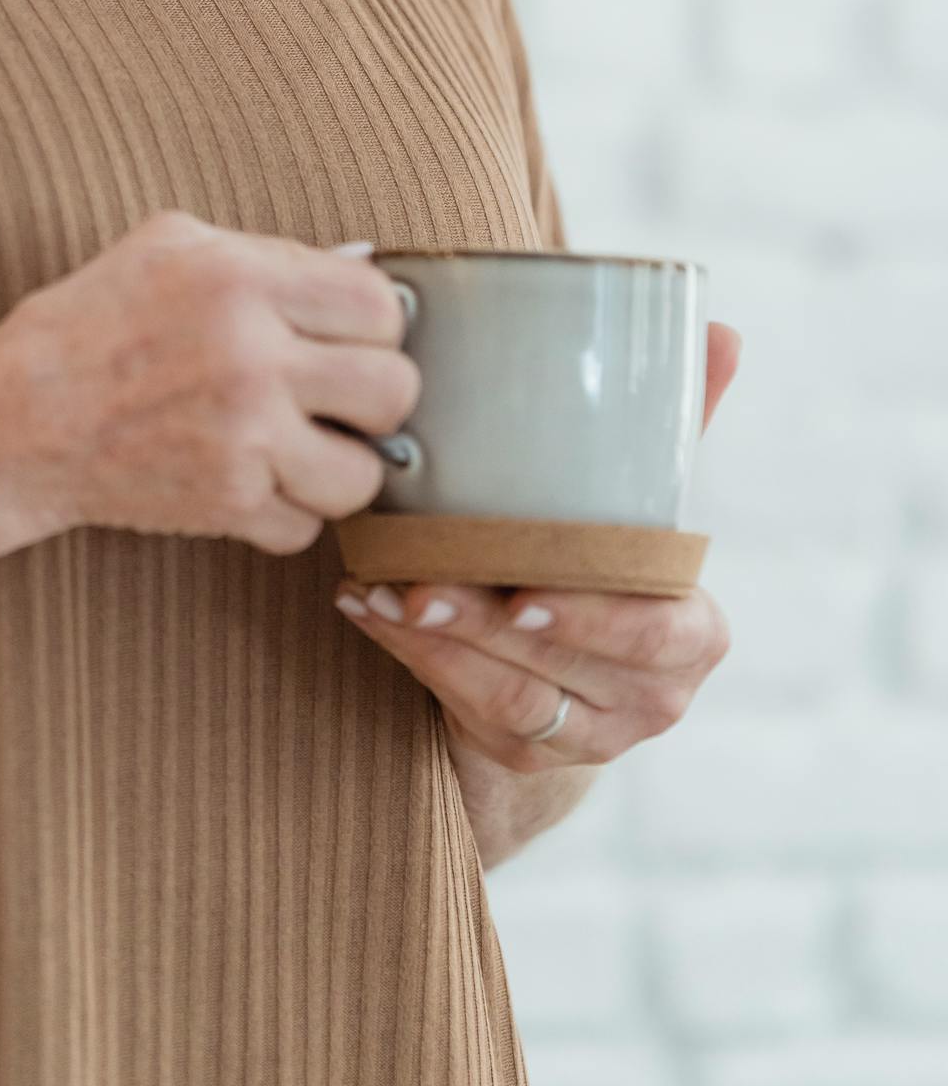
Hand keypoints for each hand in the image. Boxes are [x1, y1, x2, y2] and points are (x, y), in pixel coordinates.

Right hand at [0, 210, 416, 551]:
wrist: (18, 421)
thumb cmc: (90, 323)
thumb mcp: (171, 245)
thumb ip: (269, 254)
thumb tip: (357, 272)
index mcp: (241, 279)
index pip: (381, 305)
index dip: (376, 325)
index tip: (351, 337)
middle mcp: (252, 358)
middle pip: (394, 390)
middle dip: (372, 397)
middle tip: (337, 397)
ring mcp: (243, 438)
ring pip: (365, 475)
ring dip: (339, 466)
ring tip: (301, 446)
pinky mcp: (227, 503)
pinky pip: (306, 526)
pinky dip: (285, 512)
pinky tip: (251, 479)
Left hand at [331, 317, 741, 770]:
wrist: (574, 674)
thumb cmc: (608, 565)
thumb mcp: (644, 504)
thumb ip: (677, 424)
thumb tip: (720, 330)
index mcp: (693, 632)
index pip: (653, 630)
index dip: (589, 618)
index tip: (521, 589)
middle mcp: (652, 695)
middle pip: (564, 663)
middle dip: (483, 620)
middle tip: (416, 582)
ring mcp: (587, 736)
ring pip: (508, 695)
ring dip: (434, 639)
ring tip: (376, 587)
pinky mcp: (525, 755)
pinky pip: (465, 707)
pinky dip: (411, 654)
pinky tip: (365, 605)